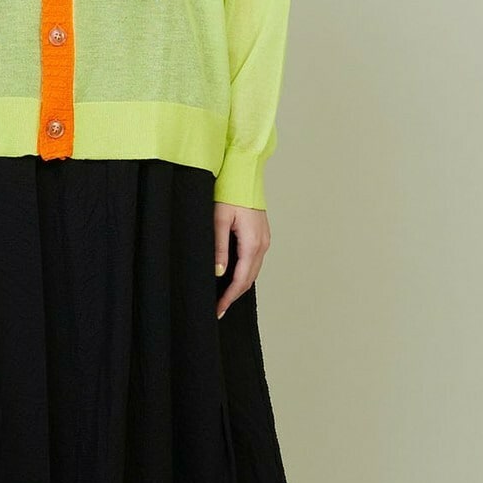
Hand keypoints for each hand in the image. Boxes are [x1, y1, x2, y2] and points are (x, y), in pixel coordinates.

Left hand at [214, 202, 268, 318]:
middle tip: (219, 308)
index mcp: (252, 243)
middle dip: (234, 296)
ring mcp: (264, 240)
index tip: (218, 309)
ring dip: (239, 285)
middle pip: (249, 279)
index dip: (229, 297)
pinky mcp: (261, 236)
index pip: (240, 279)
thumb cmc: (230, 193)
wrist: (244, 174)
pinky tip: (233, 276)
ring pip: (252, 271)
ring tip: (224, 296)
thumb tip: (219, 272)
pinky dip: (244, 273)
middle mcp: (262, 244)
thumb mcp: (219, 220)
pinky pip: (254, 261)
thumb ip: (219, 247)